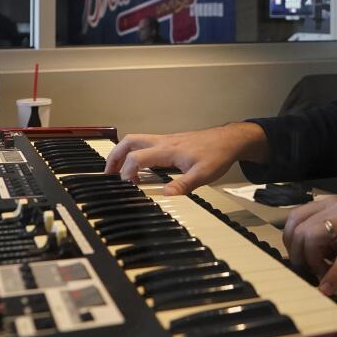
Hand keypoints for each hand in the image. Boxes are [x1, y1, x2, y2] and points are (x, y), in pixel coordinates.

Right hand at [103, 123, 268, 195]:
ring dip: (122, 154)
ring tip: (117, 172)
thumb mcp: (203, 175)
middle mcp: (162, 142)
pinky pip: (144, 144)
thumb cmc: (217, 155)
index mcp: (167, 150)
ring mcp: (165, 140)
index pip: (136, 158)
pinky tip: (137, 166)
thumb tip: (163, 196)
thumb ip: (183, 186)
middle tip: (107, 175)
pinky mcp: (169, 142)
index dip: (126, 172)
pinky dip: (133, 153)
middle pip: (128, 142)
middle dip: (113, 157)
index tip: (127, 187)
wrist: (228, 140)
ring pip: (135, 140)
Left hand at [282, 196, 336, 294]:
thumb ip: (327, 230)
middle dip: (296, 253)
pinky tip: (328, 289)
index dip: (289, 240)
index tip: (297, 255)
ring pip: (311, 239)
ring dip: (311, 262)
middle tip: (306, 268)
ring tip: (322, 272)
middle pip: (298, 229)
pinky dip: (332, 277)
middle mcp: (335, 207)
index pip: (294, 217)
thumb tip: (306, 251)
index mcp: (330, 203)